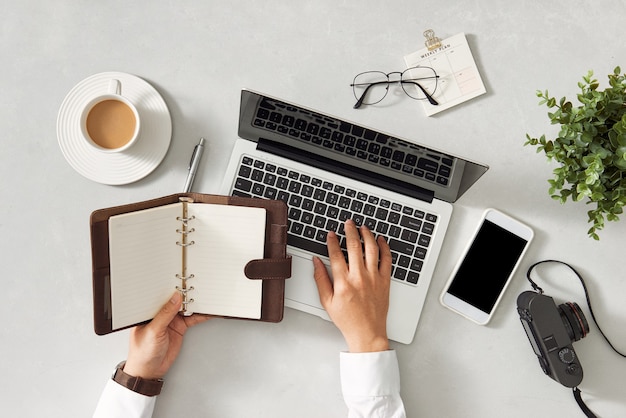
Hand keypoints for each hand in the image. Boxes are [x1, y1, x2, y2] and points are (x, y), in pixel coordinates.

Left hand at [123, 291, 209, 379]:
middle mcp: (161, 314)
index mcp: (150, 311)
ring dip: (195, 304)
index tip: (182, 280)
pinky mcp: (179, 328)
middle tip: (197, 285)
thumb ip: (165, 314)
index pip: (161, 295)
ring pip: (185, 308)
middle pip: (176, 300)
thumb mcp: (154, 331)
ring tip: (206, 296)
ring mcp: (171, 321)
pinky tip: (208, 312)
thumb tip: (175, 297)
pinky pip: (192, 319)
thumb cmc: (142, 352)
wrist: (149, 371)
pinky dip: (200, 316)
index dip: (171, 287)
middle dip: (186, 293)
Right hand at [312, 220, 391, 352]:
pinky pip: (387, 259)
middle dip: (350, 231)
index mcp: (343, 283)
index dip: (332, 241)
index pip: (336, 254)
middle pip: (354, 246)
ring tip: (363, 227)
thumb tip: (316, 262)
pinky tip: (380, 240)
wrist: (367, 332)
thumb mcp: (327, 301)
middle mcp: (359, 278)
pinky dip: (384, 247)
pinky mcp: (385, 281)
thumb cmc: (347, 320)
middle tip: (348, 223)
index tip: (331, 234)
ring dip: (367, 235)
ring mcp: (374, 278)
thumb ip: (320, 279)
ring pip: (372, 249)